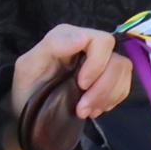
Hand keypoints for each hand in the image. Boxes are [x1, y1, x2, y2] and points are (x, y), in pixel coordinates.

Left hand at [3, 24, 131, 149]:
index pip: (102, 41)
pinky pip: (124, 87)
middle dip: (103, 88)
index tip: (81, 85)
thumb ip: (52, 46)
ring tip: (86, 112)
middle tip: (82, 109)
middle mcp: (88, 46)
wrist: (28, 112)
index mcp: (70, 37)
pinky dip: (112, 100)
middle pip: (117, 60)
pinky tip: (94, 110)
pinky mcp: (107, 80)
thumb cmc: (26, 86)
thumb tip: (82, 38)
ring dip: (107, 96)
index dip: (97, 64)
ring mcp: (100, 63)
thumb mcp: (28, 65)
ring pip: (123, 74)